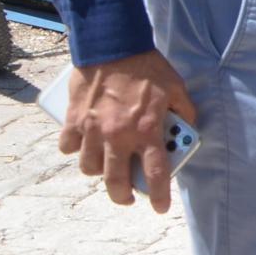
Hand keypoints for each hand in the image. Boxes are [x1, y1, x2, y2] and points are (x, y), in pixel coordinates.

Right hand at [59, 51, 197, 212]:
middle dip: (122, 196)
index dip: (158, 196)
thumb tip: (186, 126)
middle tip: (128, 197)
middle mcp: (119, 136)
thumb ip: (183, 110)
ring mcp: (93, 130)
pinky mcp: (74, 121)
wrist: (113, 46)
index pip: (155, 173)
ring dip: (98, 171)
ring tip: (105, 165)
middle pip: (115, 182)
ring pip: (89, 168)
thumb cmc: (147, 67)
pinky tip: (82, 144)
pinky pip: (68, 147)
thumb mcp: (176, 88)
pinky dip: (74, 150)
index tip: (159, 209)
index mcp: (147, 130)